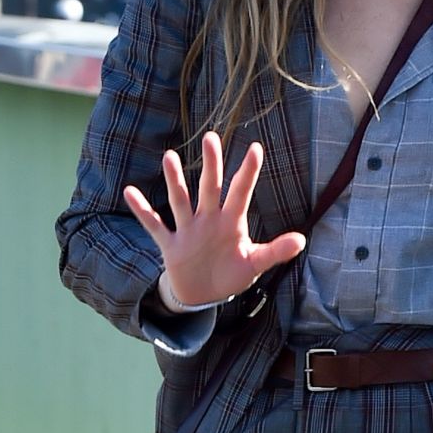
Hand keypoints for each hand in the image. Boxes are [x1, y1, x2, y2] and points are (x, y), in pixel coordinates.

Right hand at [123, 132, 305, 306]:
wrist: (203, 294)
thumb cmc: (231, 274)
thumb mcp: (254, 264)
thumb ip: (275, 252)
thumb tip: (302, 241)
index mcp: (231, 222)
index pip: (241, 192)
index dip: (248, 172)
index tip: (255, 148)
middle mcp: (208, 220)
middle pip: (210, 188)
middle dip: (211, 165)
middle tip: (211, 138)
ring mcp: (188, 230)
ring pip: (181, 200)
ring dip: (175, 181)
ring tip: (170, 157)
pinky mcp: (171, 245)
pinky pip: (155, 225)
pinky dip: (143, 211)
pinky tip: (130, 192)